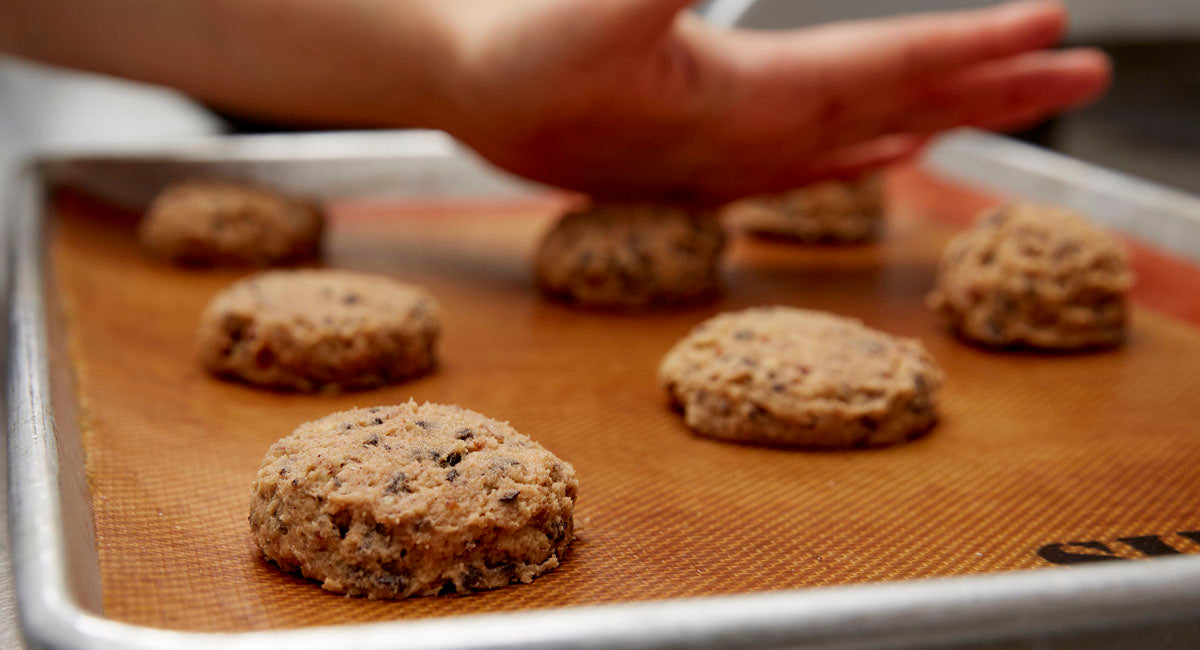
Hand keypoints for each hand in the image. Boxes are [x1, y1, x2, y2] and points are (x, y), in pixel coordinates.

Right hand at [435, 0, 1109, 201]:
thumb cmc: (518, 49)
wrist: (465, 88)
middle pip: (899, 109)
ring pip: (868, 134)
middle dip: (993, 87)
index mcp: (743, 100)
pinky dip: (870, 153)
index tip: (1052, 26)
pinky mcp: (708, 158)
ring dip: (946, 117)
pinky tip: (897, 154)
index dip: (968, 44)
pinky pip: (817, 163)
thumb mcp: (602, 2)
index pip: (884, 69)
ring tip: (1014, 108)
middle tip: (1086, 73)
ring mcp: (735, 156)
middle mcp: (755, 138)